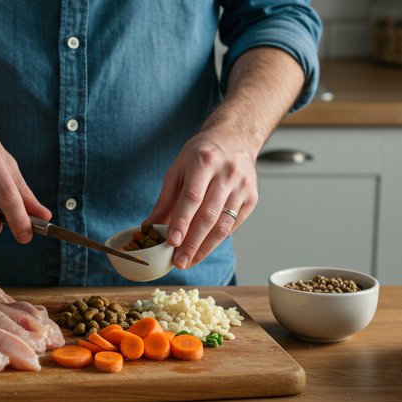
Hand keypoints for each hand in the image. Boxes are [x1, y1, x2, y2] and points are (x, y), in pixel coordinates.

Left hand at [144, 130, 258, 268]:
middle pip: (209, 215)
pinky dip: (218, 239)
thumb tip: (148, 227)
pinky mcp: (252, 197)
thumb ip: (165, 200)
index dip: (182, 221)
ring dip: (205, 247)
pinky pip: (233, 225)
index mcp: (204, 162)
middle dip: (193, 243)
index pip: (192, 197)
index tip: (172, 242)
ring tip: (190, 261)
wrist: (235, 138)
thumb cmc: (201, 155)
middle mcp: (227, 173)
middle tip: (179, 262)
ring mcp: (243, 186)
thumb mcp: (178, 169)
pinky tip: (204, 248)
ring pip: (224, 225)